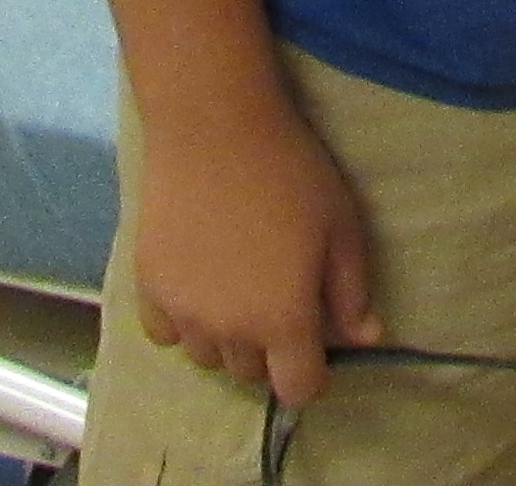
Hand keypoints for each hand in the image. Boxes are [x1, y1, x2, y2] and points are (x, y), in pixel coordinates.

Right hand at [130, 96, 384, 405]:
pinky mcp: (147, 287)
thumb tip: (367, 339)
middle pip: (250, 373)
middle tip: (275, 297)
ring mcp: (183, 312)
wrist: (214, 126)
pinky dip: (182, 320)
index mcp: (283, 322)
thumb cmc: (290, 172)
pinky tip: (196, 282)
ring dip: (224, 336)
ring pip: (207, 356)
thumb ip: (352, 292)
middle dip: (268, 348)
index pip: (297, 389)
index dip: (310, 372)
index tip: (312, 339)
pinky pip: (165, 333)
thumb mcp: (341, 227)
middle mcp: (229, 331)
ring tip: (235, 286)